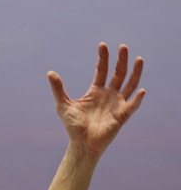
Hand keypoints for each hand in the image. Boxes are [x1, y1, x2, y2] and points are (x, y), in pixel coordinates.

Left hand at [48, 42, 145, 160]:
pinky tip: (140, 91)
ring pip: (130, 84)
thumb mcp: (63, 105)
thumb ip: (58, 89)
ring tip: (138, 59)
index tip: (102, 45)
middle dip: (121, 60)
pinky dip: (137, 99)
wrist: (81, 144)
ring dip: (135, 72)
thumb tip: (50, 72)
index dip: (103, 58)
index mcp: (96, 91)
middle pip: (118, 73)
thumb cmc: (73, 126)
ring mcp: (117, 104)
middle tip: (123, 47)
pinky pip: (133, 105)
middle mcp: (109, 95)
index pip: (102, 70)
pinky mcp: (122, 116)